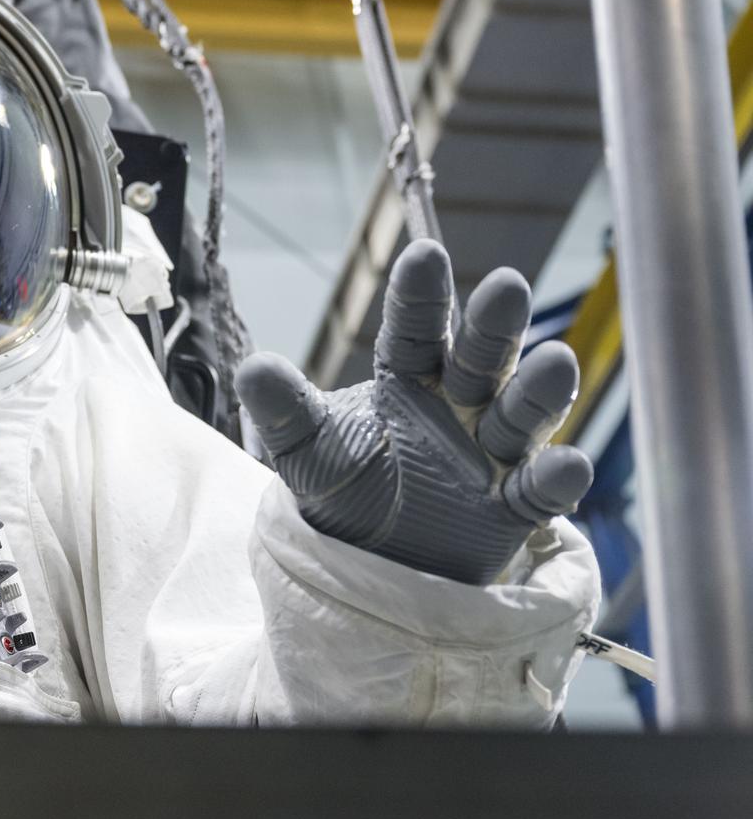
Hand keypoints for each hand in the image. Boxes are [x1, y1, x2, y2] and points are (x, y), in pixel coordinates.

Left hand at [234, 239, 592, 583]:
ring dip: (540, 391)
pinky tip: (566, 464)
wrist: (366, 565)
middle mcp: (458, 407)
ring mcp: (491, 455)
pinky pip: (538, 491)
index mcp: (407, 380)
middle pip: (481, 359)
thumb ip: (287, 412)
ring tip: (556, 361)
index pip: (415, 331)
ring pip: (522, 415)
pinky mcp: (512, 507)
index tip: (425, 254)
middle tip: (507, 285)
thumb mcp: (307, 452)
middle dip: (494, 327)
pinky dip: (555, 479)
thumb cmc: (343, 490)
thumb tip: (252, 369)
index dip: (420, 296)